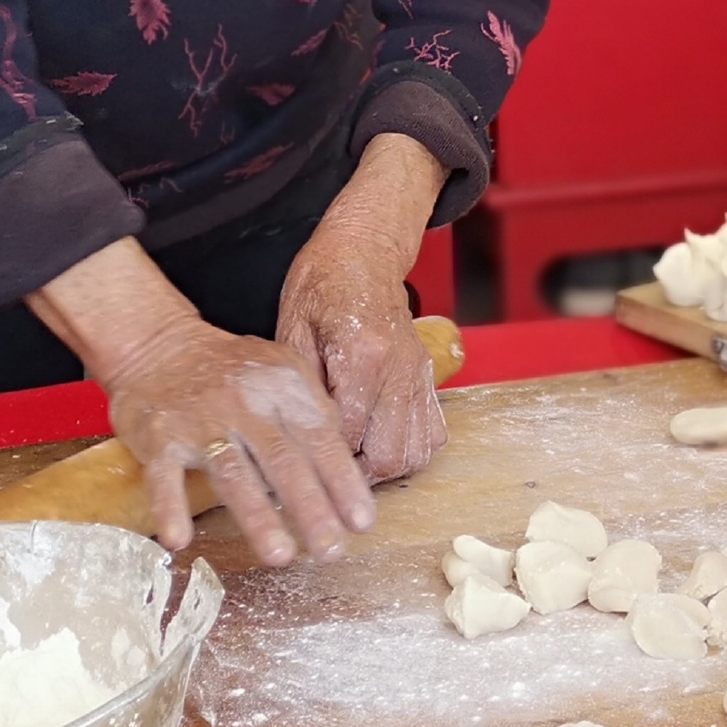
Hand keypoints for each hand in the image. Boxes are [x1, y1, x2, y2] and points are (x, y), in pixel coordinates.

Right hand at [26, 237, 372, 565]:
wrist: (157, 343)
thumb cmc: (231, 367)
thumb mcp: (283, 369)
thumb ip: (315, 409)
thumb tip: (347, 457)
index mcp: (283, 392)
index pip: (322, 441)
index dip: (344, 483)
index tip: (362, 523)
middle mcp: (246, 406)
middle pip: (284, 462)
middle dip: (312, 509)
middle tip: (331, 551)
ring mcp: (202, 423)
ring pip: (234, 474)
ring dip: (257, 517)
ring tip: (280, 556)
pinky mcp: (159, 437)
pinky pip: (164, 476)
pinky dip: (170, 508)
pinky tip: (179, 541)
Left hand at [277, 228, 445, 483]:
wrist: (365, 252)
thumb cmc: (322, 283)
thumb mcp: (293, 327)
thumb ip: (301, 387)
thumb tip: (293, 438)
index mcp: (363, 354)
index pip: (347, 434)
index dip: (321, 459)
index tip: (298, 467)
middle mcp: (400, 370)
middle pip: (390, 454)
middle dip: (356, 475)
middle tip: (326, 473)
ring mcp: (420, 375)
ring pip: (417, 451)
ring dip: (385, 467)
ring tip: (353, 463)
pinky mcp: (430, 378)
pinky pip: (433, 434)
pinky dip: (410, 450)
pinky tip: (381, 444)